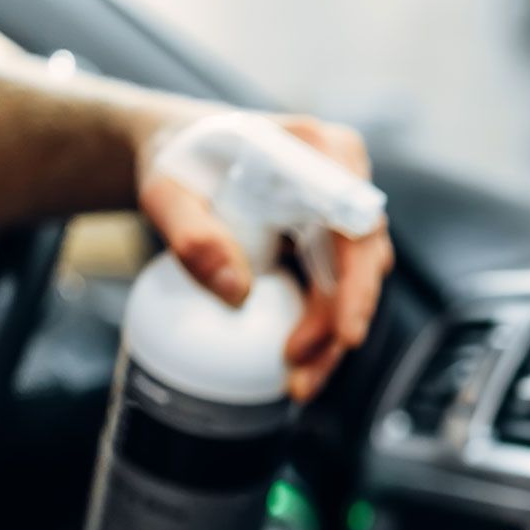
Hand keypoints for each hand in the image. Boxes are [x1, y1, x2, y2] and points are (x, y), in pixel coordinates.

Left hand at [137, 113, 394, 401]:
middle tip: (300, 375)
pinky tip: (298, 362)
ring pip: (356, 283)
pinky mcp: (332, 237)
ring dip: (330, 336)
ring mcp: (344, 208)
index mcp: (318, 150)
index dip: (356, 283)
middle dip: (338, 325)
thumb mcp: (166, 193)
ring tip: (296, 381)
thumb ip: (192, 235)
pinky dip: (320, 327)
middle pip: (364, 262)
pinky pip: (337, 288)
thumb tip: (235, 292)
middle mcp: (345, 176)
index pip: (354, 223)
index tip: (345, 333)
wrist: (179, 148)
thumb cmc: (174, 160)